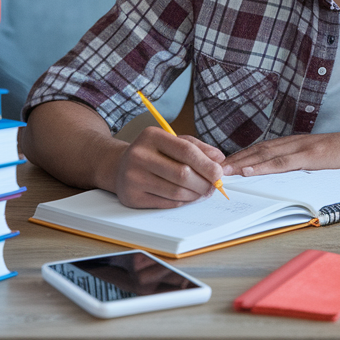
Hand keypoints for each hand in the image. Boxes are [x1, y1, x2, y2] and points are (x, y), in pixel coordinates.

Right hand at [111, 126, 226, 208]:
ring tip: (202, 191)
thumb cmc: (153, 153)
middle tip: (213, 186)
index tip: (219, 173)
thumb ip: (198, 148)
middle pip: (183, 174)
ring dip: (196, 194)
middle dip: (204, 183)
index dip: (207, 164)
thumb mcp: (173, 142)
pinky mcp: (132, 197)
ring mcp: (133, 177)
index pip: (186, 151)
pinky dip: (183, 202)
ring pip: (176, 192)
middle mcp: (139, 155)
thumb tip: (219, 160)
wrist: (120, 166)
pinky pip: (167, 203)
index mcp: (152, 136)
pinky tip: (188, 197)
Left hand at [223, 126, 339, 176]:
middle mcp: (295, 142)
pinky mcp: (312, 156)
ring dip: (241, 162)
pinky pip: (283, 162)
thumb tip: (285, 176)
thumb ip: (303, 164)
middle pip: (257, 150)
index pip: (262, 149)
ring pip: (265, 154)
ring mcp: (303, 147)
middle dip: (233, 159)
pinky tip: (249, 171)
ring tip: (221, 170)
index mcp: (297, 144)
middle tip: (211, 167)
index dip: (241, 156)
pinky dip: (263, 166)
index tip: (223, 164)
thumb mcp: (322, 160)